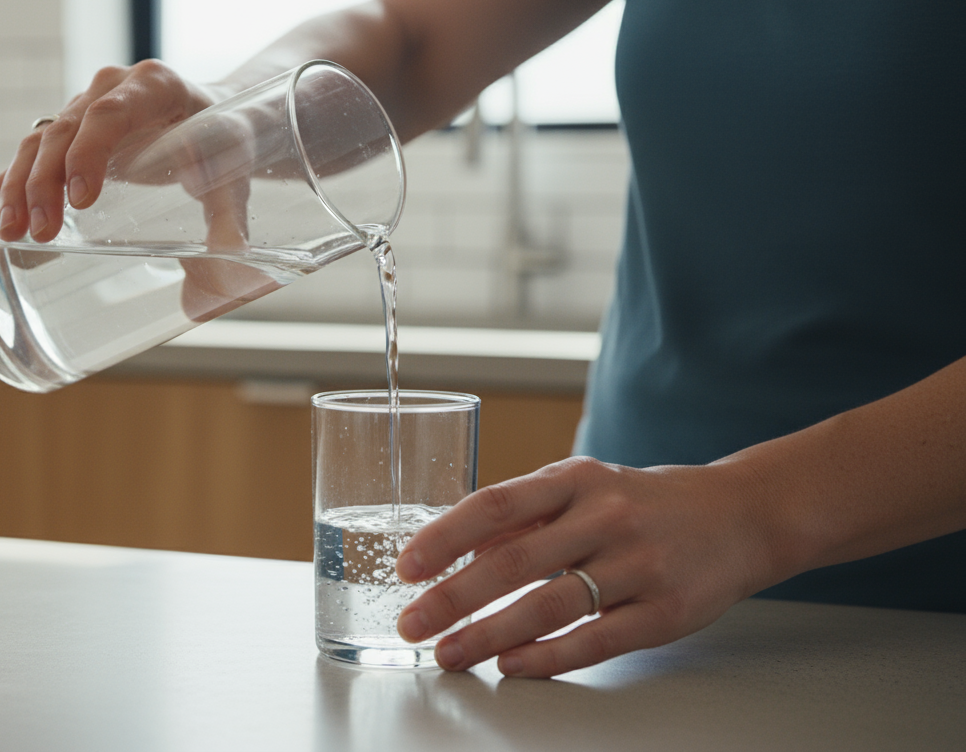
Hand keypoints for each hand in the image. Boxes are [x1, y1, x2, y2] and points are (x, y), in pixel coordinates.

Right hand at [0, 60, 231, 241]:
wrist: (219, 122)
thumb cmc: (228, 142)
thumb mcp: (236, 170)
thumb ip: (233, 208)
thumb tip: (229, 246)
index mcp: (154, 86)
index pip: (109, 114)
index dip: (87, 155)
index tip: (81, 200)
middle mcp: (114, 88)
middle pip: (64, 131)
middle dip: (44, 184)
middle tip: (40, 232)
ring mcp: (88, 106)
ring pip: (40, 141)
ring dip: (18, 187)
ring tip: (10, 233)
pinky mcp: (75, 131)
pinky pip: (34, 152)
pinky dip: (10, 180)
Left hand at [395, 457, 781, 676]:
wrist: (739, 517)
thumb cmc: (641, 504)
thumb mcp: (583, 488)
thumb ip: (523, 516)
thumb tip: (452, 548)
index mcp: (576, 479)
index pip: (495, 504)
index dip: (445, 537)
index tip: (407, 567)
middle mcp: (605, 516)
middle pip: (514, 561)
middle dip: (453, 597)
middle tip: (412, 623)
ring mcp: (638, 565)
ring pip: (549, 606)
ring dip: (489, 636)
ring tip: (449, 654)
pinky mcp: (664, 612)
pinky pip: (595, 641)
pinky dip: (546, 657)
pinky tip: (511, 665)